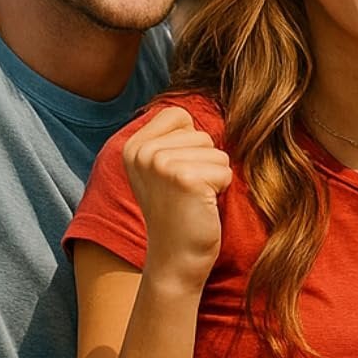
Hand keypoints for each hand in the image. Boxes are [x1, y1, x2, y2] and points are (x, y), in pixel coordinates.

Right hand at [122, 106, 230, 286]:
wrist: (175, 259)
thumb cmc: (179, 212)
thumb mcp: (165, 169)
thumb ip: (174, 139)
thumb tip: (211, 98)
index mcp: (133, 145)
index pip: (179, 115)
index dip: (192, 144)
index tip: (177, 176)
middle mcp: (142, 151)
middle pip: (202, 134)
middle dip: (205, 163)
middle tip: (186, 194)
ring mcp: (161, 163)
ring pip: (217, 152)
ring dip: (214, 177)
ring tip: (193, 200)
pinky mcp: (184, 178)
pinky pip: (224, 170)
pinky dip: (221, 189)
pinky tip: (201, 207)